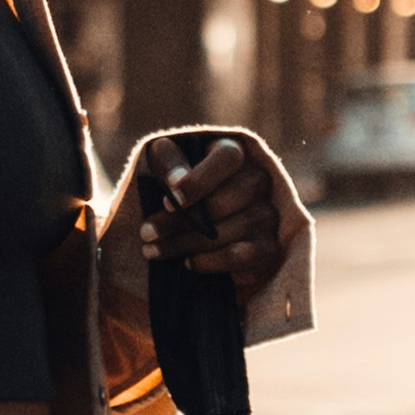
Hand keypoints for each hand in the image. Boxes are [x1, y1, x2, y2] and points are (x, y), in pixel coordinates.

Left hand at [123, 122, 297, 289]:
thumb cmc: (181, 184)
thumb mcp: (166, 164)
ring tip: (152, 251)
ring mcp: (266, 215)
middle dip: (178, 222)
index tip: (168, 203)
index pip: (228, 159)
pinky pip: (238, 256)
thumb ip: (168, 162)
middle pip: (222, 202)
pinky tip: (186, 262)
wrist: (203, 222)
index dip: (198, 181)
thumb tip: (176, 184)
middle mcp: (259, 180)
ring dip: (184, 244)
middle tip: (146, 233)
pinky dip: (208, 262)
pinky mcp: (268, 247)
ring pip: (225, 233)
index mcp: (235, 152)